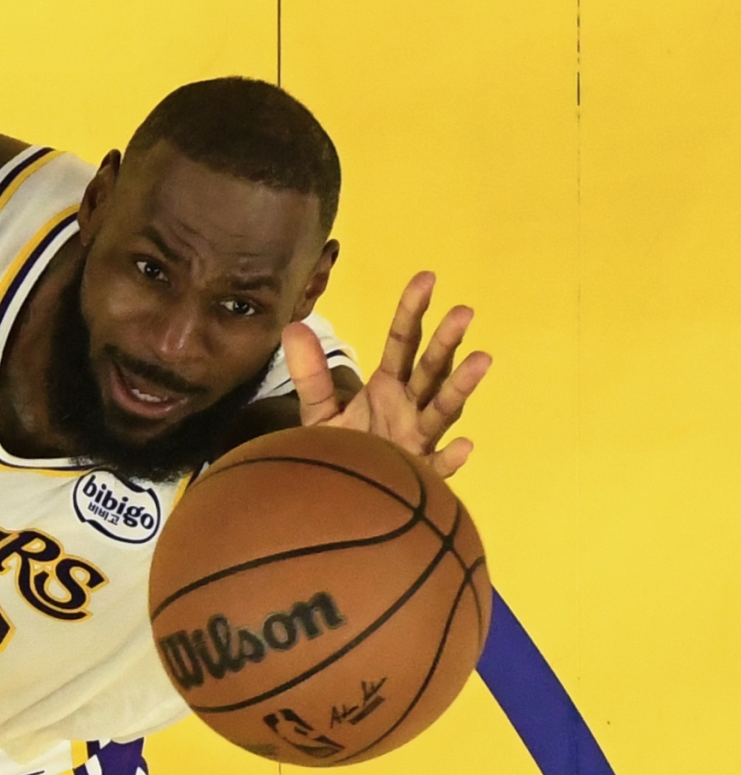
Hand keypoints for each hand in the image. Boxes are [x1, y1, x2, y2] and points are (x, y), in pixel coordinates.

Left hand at [285, 271, 490, 478]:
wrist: (341, 496)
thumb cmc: (342, 450)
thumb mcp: (321, 411)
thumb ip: (311, 375)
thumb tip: (293, 327)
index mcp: (390, 386)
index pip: (404, 342)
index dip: (413, 311)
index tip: (427, 278)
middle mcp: (410, 406)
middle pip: (431, 369)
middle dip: (446, 342)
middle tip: (463, 312)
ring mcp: (417, 437)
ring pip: (443, 408)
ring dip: (461, 385)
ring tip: (482, 359)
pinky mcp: (416, 472)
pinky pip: (437, 464)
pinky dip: (450, 458)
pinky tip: (465, 446)